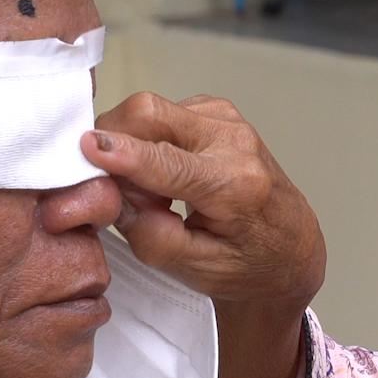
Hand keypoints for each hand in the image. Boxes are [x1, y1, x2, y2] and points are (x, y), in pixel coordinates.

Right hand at [83, 93, 324, 377]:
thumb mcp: (194, 267)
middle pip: (149, 113)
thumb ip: (147, 232)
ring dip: (132, 146)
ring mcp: (227, 119)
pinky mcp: (215, 110)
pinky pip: (160, 113)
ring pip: (149, 110)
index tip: (87, 147)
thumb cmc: (247, 263)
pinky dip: (148, 141)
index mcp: (236, 186)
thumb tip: (106, 190)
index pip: (167, 162)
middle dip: (113, 143)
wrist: (291, 246)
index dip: (123, 153)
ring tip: (155, 192)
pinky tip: (167, 174)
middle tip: (118, 189)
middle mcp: (235, 142)